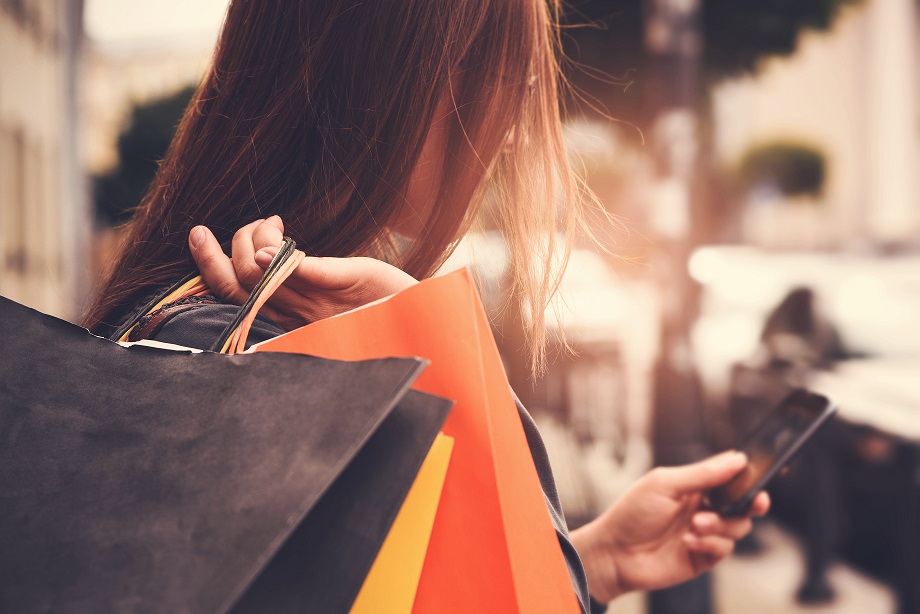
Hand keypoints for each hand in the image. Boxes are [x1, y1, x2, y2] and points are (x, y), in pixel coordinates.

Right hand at [188, 216, 417, 329]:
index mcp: (294, 311)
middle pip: (238, 286)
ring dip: (252, 242)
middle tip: (221, 228)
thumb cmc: (384, 302)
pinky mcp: (344, 287)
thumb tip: (265, 254)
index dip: (209, 265)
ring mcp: (317, 302)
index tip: (200, 234)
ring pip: (260, 276)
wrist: (426, 319)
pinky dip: (282, 257)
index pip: (236, 291)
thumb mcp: (341, 281)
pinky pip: (303, 273)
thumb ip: (306, 271)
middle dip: (215, 254)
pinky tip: (275, 243)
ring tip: (273, 225)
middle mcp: (298, 311)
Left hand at [570, 451, 769, 603]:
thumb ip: (703, 473)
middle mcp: (702, 508)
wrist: (615, 553)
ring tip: (696, 524)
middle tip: (755, 501)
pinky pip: (724, 549)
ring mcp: (704, 534)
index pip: (729, 478)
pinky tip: (687, 542)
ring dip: (721, 524)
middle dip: (752, 502)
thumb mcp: (665, 484)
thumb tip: (737, 458)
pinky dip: (710, 544)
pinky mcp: (703, 557)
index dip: (747, 477)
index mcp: (693, 486)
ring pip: (737, 527)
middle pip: (742, 504)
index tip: (762, 475)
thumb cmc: (632, 513)